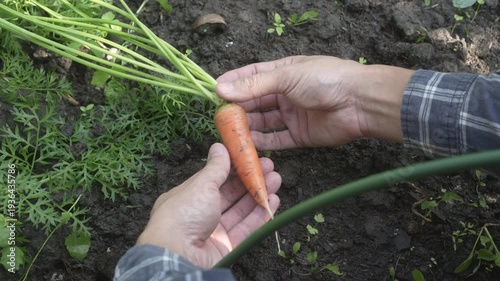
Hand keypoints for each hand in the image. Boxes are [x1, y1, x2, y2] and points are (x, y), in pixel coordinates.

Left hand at [136, 143, 280, 267]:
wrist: (179, 255)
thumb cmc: (184, 214)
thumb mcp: (201, 184)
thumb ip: (215, 167)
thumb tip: (219, 147)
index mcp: (189, 197)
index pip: (215, 178)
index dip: (234, 167)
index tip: (251, 157)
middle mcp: (200, 213)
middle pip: (230, 194)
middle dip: (251, 180)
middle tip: (270, 167)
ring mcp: (214, 231)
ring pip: (241, 210)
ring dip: (259, 194)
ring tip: (276, 179)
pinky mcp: (227, 246)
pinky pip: (246, 228)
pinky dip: (260, 214)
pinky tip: (273, 200)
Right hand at [216, 56, 413, 149]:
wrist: (360, 102)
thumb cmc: (325, 80)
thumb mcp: (286, 76)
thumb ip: (254, 85)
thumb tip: (222, 88)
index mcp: (283, 72)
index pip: (252, 76)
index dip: (233, 82)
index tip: (215, 90)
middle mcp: (286, 94)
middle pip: (255, 102)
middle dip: (238, 109)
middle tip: (220, 117)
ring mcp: (293, 115)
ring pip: (264, 123)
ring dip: (248, 127)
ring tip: (230, 132)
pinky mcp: (300, 136)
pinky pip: (277, 140)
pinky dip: (263, 143)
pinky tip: (249, 144)